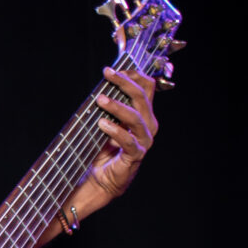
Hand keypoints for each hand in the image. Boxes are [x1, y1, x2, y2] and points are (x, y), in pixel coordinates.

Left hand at [86, 66, 158, 201]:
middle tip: (108, 74)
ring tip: (100, 100)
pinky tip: (102, 124)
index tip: (114, 68)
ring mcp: (144, 141)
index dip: (133, 75)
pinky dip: (115, 131)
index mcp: (143, 114)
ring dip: (117, 106)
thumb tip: (101, 84)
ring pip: (135, 118)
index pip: (147, 88)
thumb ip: (109, 106)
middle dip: (125, 83)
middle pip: (142, 98)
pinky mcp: (135, 156)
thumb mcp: (106, 122)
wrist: (99, 180)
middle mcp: (147, 126)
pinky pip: (128, 140)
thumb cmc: (102, 150)